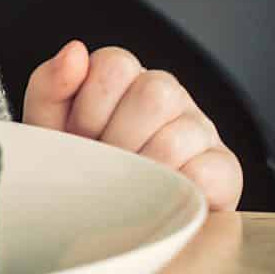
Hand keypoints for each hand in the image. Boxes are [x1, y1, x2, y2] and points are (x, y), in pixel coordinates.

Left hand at [22, 40, 242, 210]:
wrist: (107, 222)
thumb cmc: (80, 168)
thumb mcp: (50, 129)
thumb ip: (50, 86)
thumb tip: (75, 51)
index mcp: (125, 79)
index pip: (115, 64)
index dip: (90, 105)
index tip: (79, 135)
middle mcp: (167, 96)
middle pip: (154, 93)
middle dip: (116, 137)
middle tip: (104, 163)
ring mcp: (199, 129)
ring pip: (177, 136)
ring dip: (142, 170)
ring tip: (127, 186)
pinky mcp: (223, 168)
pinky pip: (208, 171)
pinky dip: (177, 189)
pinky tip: (160, 196)